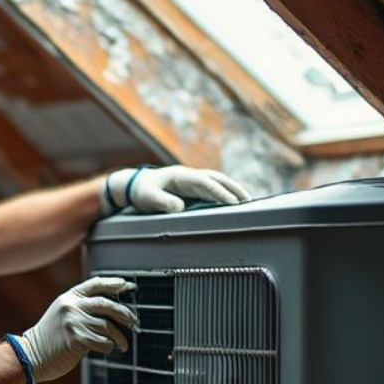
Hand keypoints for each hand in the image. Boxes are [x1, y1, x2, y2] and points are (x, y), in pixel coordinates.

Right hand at [16, 277, 137, 383]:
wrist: (31, 356)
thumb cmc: (50, 339)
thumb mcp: (61, 315)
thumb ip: (80, 309)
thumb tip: (110, 311)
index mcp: (68, 298)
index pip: (95, 284)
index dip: (113, 283)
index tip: (126, 285)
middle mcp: (71, 307)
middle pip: (107, 305)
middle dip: (124, 314)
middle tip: (132, 322)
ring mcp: (74, 322)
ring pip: (108, 326)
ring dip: (119, 337)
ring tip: (123, 345)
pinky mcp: (77, 338)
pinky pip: (103, 341)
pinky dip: (109, 347)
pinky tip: (107, 349)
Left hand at [102, 165, 251, 214]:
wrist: (135, 185)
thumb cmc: (141, 191)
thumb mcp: (147, 197)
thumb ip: (162, 201)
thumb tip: (180, 207)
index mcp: (180, 176)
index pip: (204, 183)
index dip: (218, 192)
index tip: (232, 202)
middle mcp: (189, 176)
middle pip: (216, 178)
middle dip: (233, 188)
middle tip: (248, 200)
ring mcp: (191, 180)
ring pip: (216, 182)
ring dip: (231, 189)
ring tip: (246, 200)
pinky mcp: (192, 187)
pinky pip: (211, 188)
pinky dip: (223, 193)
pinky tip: (232, 202)